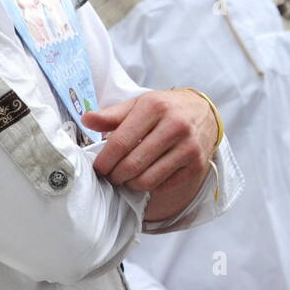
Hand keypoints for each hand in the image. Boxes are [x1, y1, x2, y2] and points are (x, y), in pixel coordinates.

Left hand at [82, 89, 217, 220]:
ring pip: (148, 179)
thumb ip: (112, 114)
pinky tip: (144, 177)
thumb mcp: (138, 104)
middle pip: (133, 164)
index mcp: (155, 106)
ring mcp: (188, 147)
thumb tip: (86, 120)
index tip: (97, 168)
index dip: (105, 160)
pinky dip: (149, 186)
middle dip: (115, 175)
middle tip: (110, 175)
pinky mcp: (196, 164)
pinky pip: (163, 185)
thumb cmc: (164, 108)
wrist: (203, 112)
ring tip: (125, 178)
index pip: (121, 142)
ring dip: (130, 183)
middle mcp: (175, 126)